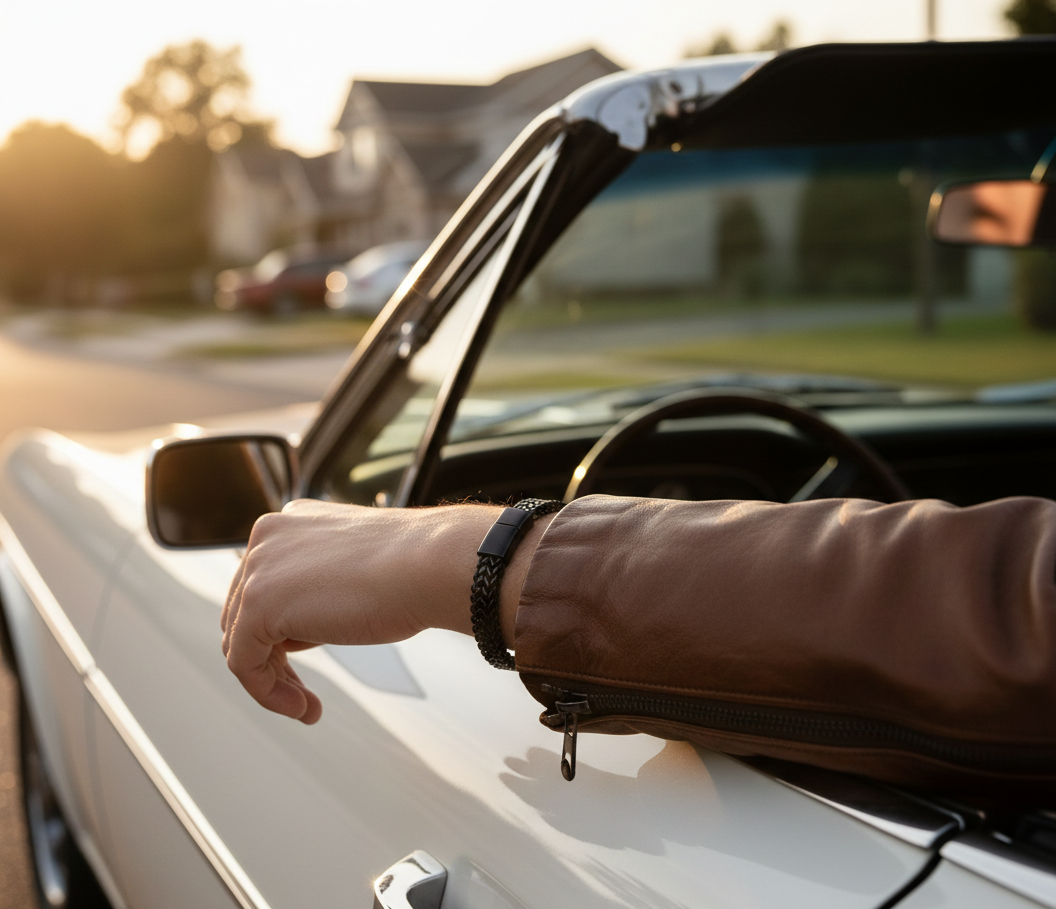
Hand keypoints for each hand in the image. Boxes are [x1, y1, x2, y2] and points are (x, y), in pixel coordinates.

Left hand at [221, 500, 551, 722]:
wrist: (432, 564)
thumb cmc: (414, 568)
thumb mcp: (353, 570)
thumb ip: (319, 585)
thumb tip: (300, 626)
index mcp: (292, 522)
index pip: (265, 584)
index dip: (281, 632)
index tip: (307, 661)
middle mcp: (268, 536)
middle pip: (245, 613)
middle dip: (273, 659)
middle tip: (303, 692)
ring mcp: (259, 566)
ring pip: (240, 640)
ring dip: (271, 680)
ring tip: (305, 704)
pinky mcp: (257, 602)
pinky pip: (243, 662)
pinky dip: (268, 692)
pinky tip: (303, 706)